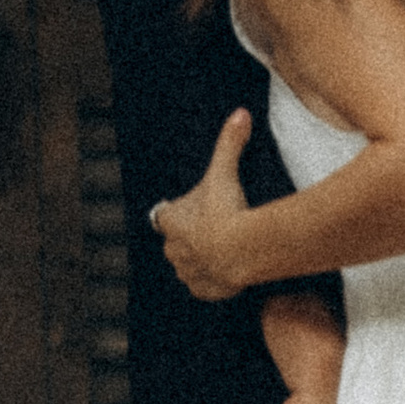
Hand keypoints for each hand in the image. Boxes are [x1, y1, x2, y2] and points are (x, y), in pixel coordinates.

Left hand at [151, 109, 256, 299]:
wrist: (240, 251)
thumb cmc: (226, 210)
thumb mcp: (225, 172)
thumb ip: (229, 143)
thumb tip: (240, 112)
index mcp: (171, 222)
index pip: (164, 216)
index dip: (177, 213)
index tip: (195, 209)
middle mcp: (173, 249)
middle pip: (176, 242)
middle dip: (192, 236)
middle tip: (216, 228)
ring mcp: (188, 272)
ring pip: (189, 265)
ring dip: (202, 259)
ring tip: (225, 250)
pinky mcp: (203, 290)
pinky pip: (204, 286)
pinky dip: (214, 280)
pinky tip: (229, 271)